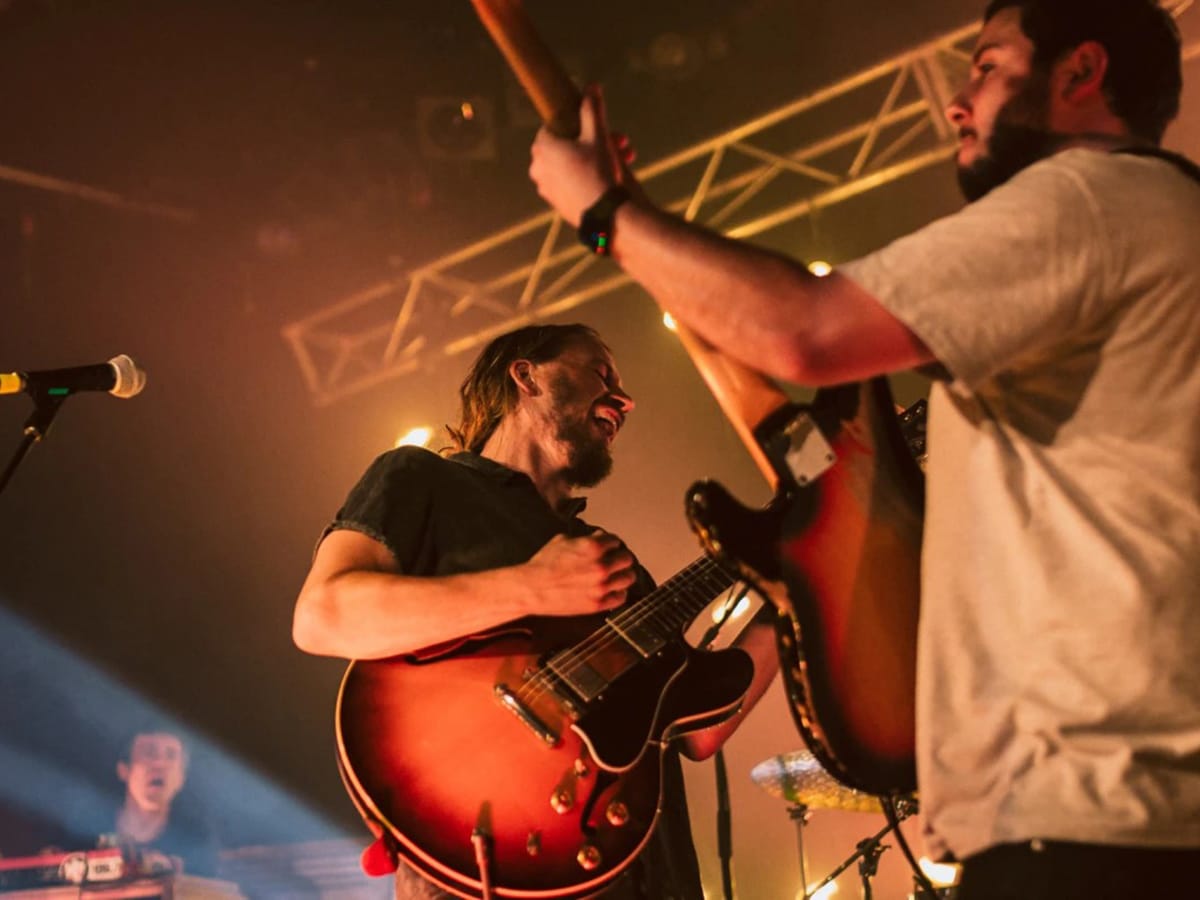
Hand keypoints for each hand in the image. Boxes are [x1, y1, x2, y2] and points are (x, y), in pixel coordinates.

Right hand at [523, 530, 637, 615]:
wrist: (532, 588)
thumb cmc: (544, 563)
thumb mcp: (563, 540)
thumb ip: (585, 538)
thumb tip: (598, 537)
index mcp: (594, 547)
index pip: (616, 541)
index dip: (612, 544)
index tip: (610, 547)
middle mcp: (601, 566)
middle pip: (627, 559)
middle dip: (621, 558)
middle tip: (617, 561)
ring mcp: (601, 586)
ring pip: (628, 578)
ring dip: (624, 574)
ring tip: (619, 575)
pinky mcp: (597, 604)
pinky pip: (620, 598)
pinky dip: (619, 592)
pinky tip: (613, 590)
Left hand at [530, 84, 628, 225]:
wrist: (604, 216)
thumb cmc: (598, 173)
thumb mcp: (598, 136)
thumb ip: (592, 110)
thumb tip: (592, 86)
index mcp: (541, 146)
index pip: (556, 125)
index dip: (580, 124)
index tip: (599, 128)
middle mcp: (537, 167)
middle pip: (568, 145)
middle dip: (597, 142)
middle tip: (621, 143)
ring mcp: (545, 187)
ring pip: (572, 164)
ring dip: (597, 158)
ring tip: (624, 160)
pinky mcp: (556, 202)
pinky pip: (572, 182)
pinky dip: (587, 177)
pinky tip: (610, 178)